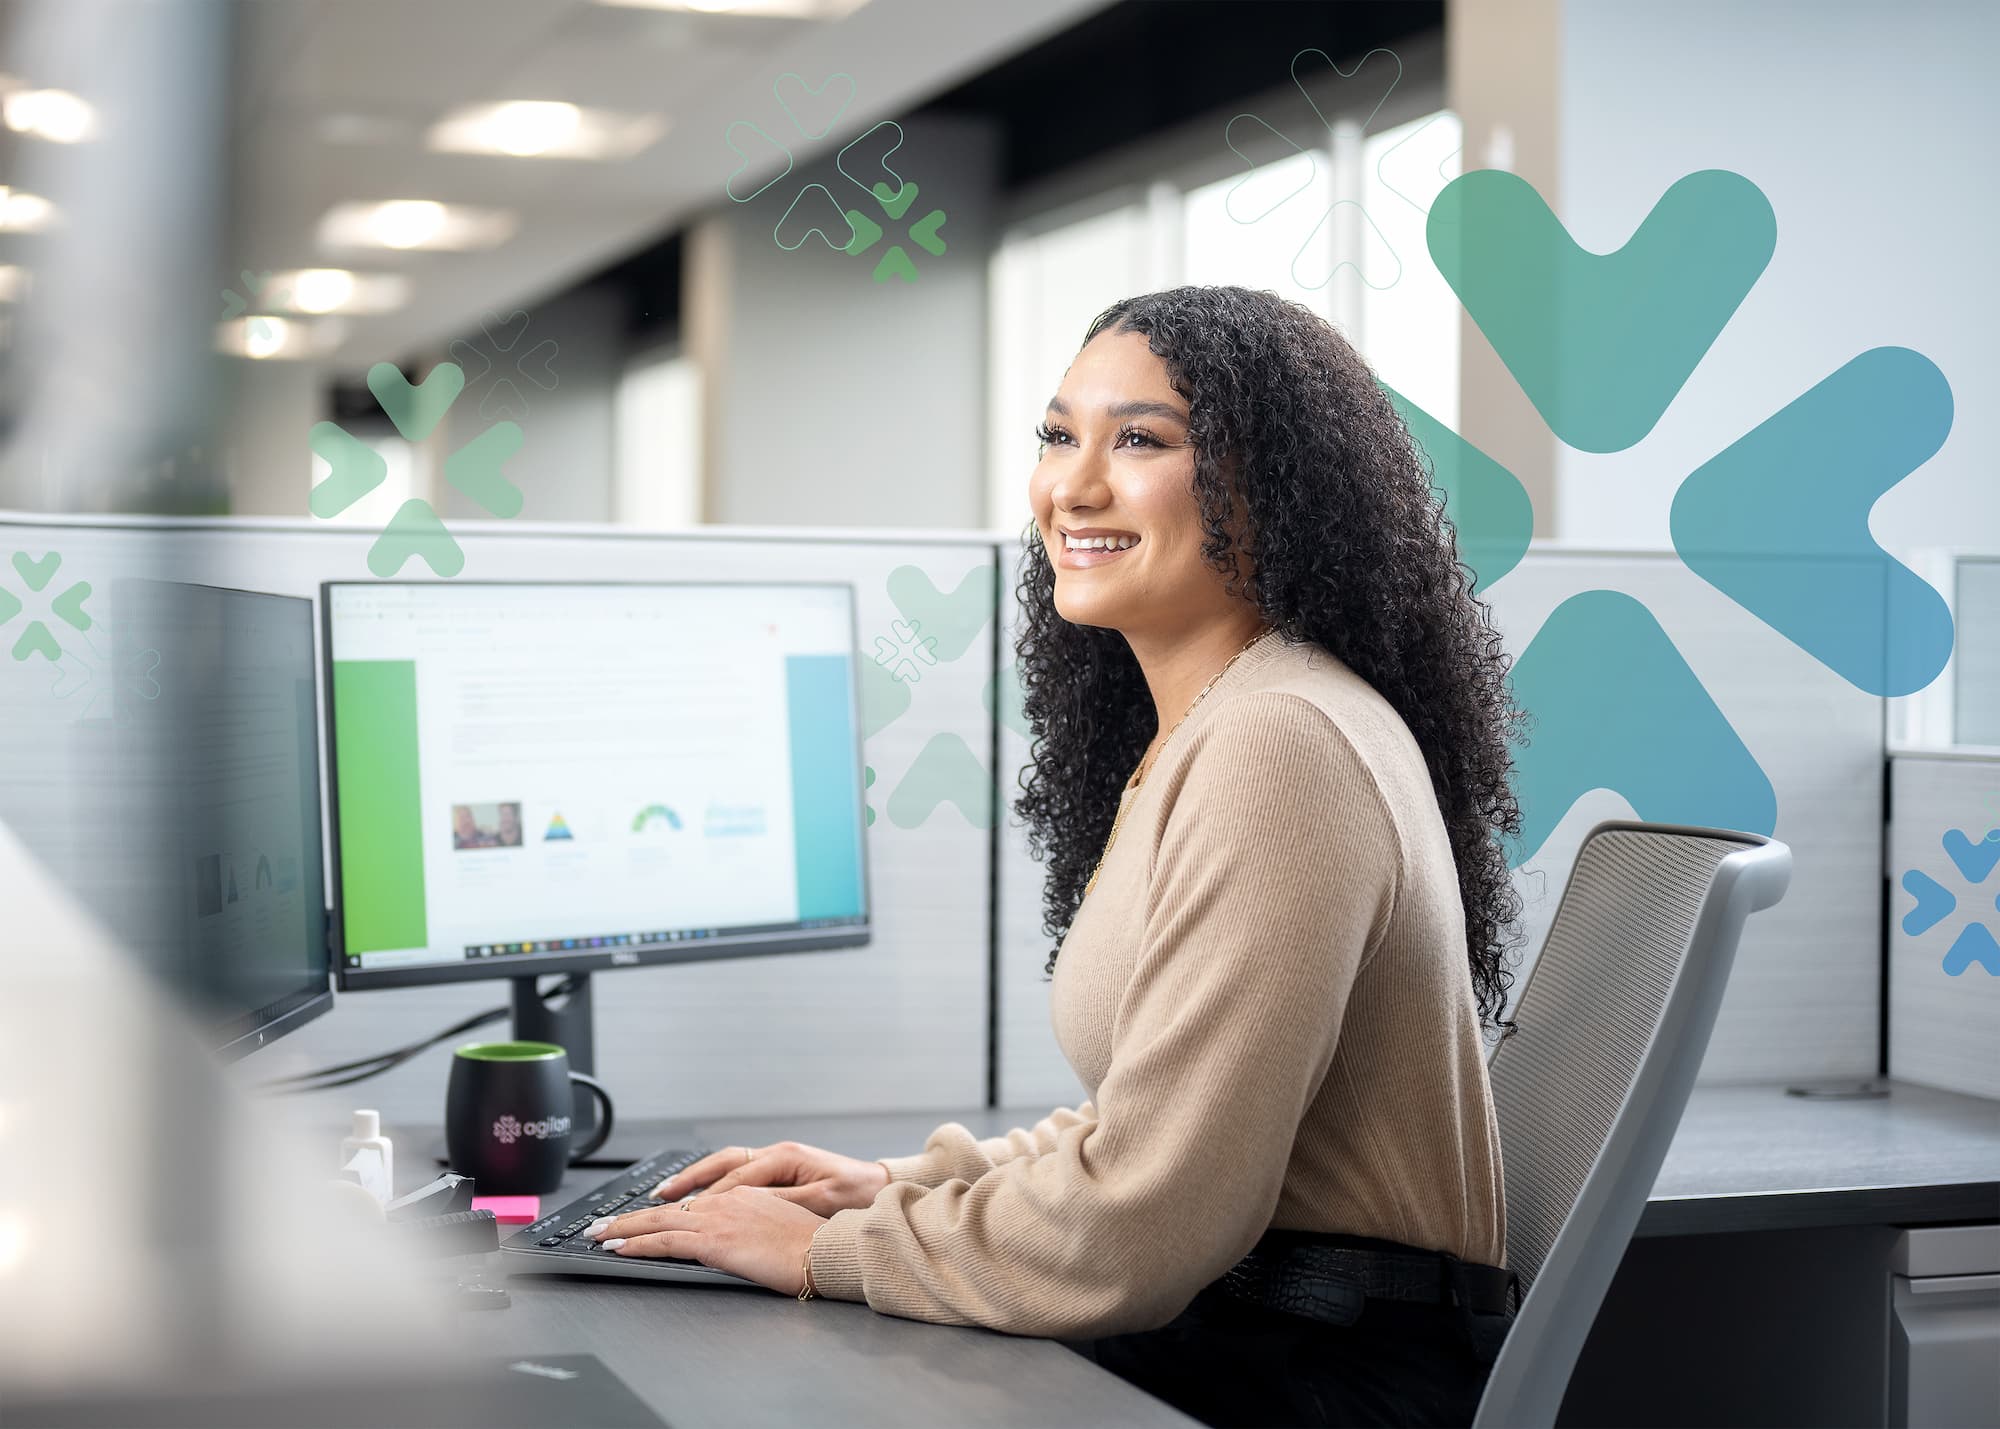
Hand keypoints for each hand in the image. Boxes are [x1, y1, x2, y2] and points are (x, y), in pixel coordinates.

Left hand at [588, 1186, 823, 1293]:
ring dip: (624, 1227)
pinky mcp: (713, 1241)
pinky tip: (620, 1248)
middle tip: (604, 1223)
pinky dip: (637, 1243)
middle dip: (631, 1216)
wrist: (824, 1251)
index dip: (663, 1212)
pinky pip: (664, 1241)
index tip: (644, 1218)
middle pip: (668, 1209)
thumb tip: (739, 1239)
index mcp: (744, 1195)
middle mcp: (726, 1201)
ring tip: (600, 1234)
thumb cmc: (811, 1246)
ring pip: (658, 1221)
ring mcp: (718, 1220)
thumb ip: (753, 1227)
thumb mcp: (780, 1226)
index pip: (692, 1204)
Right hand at [651, 1141, 890, 1216]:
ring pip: (724, 1166)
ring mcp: (775, 1161)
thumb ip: (781, 1202)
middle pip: (720, 1164)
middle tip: (656, 1198)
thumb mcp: (821, 1201)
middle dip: (686, 1181)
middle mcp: (775, 1155)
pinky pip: (736, 1174)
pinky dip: (711, 1184)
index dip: (706, 1197)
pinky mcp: (778, 1172)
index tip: (681, 1213)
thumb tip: (744, 1205)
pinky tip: (696, 1196)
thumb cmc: (857, 1194)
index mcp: (785, 1158)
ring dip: (694, 1180)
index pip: (735, 1178)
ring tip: (664, 1194)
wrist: (879, 1187)